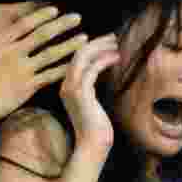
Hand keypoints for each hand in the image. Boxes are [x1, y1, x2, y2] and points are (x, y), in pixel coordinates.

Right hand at [0, 5, 87, 124]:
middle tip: (77, 17)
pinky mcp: (27, 86)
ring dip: (69, 45)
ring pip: (51, 54)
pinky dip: (64, 69)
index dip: (42, 16)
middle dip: (62, 25)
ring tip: (84, 38)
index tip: (55, 9)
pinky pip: (50, 75)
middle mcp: (13, 52)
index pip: (25, 23)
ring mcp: (21, 69)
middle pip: (43, 35)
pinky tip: (76, 65)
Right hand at [59, 34, 119, 150]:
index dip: (91, 46)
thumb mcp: (93, 102)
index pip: (76, 59)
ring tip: (116, 44)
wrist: (93, 145)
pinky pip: (92, 68)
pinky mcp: (81, 93)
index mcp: (67, 87)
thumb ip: (93, 87)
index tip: (107, 41)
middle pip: (78, 53)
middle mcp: (65, 85)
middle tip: (113, 37)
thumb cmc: (97, 127)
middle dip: (96, 42)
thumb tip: (104, 70)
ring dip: (101, 47)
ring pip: (83, 57)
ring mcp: (71, 88)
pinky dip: (104, 59)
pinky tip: (116, 57)